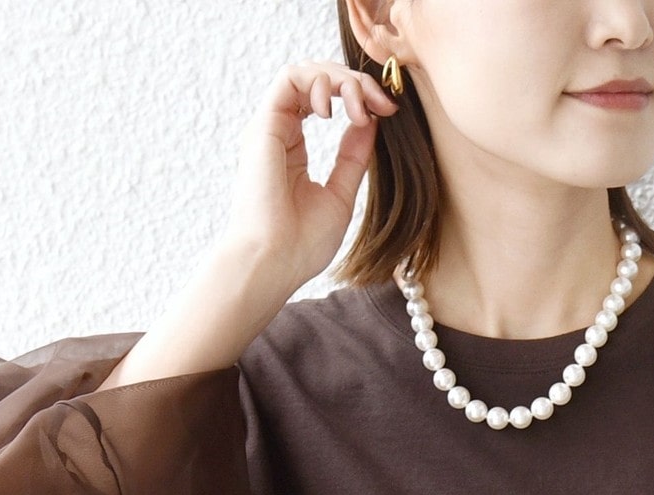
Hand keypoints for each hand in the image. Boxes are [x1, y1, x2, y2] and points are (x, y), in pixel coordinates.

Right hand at [220, 61, 400, 290]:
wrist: (274, 263)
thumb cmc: (301, 244)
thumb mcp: (341, 194)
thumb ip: (353, 156)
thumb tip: (371, 122)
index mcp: (294, 149)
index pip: (325, 100)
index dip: (360, 96)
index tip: (389, 112)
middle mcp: (280, 133)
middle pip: (316, 80)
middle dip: (356, 82)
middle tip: (383, 104)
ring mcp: (271, 127)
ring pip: (305, 72)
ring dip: (341, 79)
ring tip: (361, 109)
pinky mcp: (264, 125)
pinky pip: (290, 78)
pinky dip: (320, 81)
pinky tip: (338, 109)